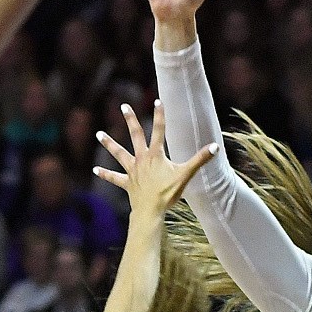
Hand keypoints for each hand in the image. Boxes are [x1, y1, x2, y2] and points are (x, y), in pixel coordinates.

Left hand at [94, 101, 217, 215]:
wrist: (151, 211)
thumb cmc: (168, 193)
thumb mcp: (186, 175)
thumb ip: (200, 159)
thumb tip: (216, 147)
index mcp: (156, 155)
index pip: (159, 130)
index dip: (160, 115)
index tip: (157, 100)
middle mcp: (142, 159)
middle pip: (136, 135)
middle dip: (130, 120)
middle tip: (123, 106)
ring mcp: (132, 170)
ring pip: (119, 153)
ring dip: (109, 143)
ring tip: (99, 134)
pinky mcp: (127, 183)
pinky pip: (114, 177)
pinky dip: (105, 174)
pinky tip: (95, 170)